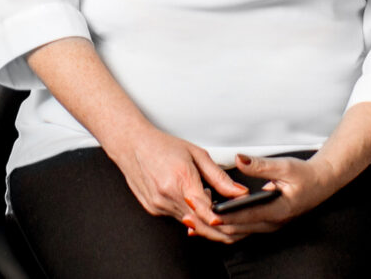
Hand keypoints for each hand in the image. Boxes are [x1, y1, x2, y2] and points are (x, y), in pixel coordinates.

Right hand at [101, 122, 246, 234]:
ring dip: (202, 219)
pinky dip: (188, 213)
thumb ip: (219, 177)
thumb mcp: (196, 154)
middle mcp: (168, 195)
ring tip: (209, 202)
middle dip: (217, 226)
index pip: (207, 210)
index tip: (235, 222)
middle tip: (230, 222)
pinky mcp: (153, 209)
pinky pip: (177, 217)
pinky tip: (190, 200)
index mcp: (181, 179)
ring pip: (189, 222)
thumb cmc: (162, 146)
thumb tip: (239, 192)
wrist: (132, 145)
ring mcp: (159, 205)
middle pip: (199, 223)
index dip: (223, 220)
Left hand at [191, 153, 339, 242]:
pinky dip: (223, 226)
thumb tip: (240, 160)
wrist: (320, 184)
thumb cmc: (305, 175)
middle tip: (189, 217)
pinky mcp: (263, 223)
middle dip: (212, 226)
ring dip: (215, 229)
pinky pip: (240, 229)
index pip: (246, 217)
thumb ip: (260, 165)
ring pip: (237, 233)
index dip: (225, 216)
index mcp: (277, 211)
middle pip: (237, 230)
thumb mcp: (285, 166)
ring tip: (192, 221)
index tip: (206, 213)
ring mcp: (267, 226)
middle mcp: (271, 223)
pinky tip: (206, 221)